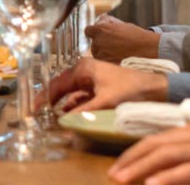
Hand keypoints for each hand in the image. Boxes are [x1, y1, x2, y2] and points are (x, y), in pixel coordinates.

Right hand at [42, 58, 168, 114]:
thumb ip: (83, 112)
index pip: (56, 83)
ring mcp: (91, 78)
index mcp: (83, 67)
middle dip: (50, 100)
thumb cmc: (131, 89)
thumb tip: (63, 122)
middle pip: (60, 86)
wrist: (155, 89)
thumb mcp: (105, 102)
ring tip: (52, 116)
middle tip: (38, 113)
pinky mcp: (98, 87)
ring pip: (70, 92)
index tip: (34, 109)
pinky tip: (70, 114)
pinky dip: (74, 105)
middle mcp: (84, 70)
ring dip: (62, 104)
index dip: (43, 97)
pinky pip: (80, 97)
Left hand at [84, 15, 159, 63]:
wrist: (144, 46)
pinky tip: (118, 55)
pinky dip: (108, 59)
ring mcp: (102, 53)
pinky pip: (103, 60)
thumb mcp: (118, 23)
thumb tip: (100, 20)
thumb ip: (106, 22)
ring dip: (103, 51)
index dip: (93, 32)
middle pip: (93, 43)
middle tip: (112, 42)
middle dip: (100, 42)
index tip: (98, 33)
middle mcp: (98, 41)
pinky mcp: (107, 62)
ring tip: (116, 49)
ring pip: (97, 52)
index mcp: (100, 29)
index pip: (87, 30)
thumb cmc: (133, 34)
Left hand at [110, 123, 189, 184]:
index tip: (119, 164)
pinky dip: (168, 178)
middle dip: (131, 159)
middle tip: (112, 174)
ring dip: (141, 168)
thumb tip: (171, 170)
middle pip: (156, 145)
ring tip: (122, 179)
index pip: (159, 138)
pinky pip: (189, 172)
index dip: (136, 151)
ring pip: (167, 156)